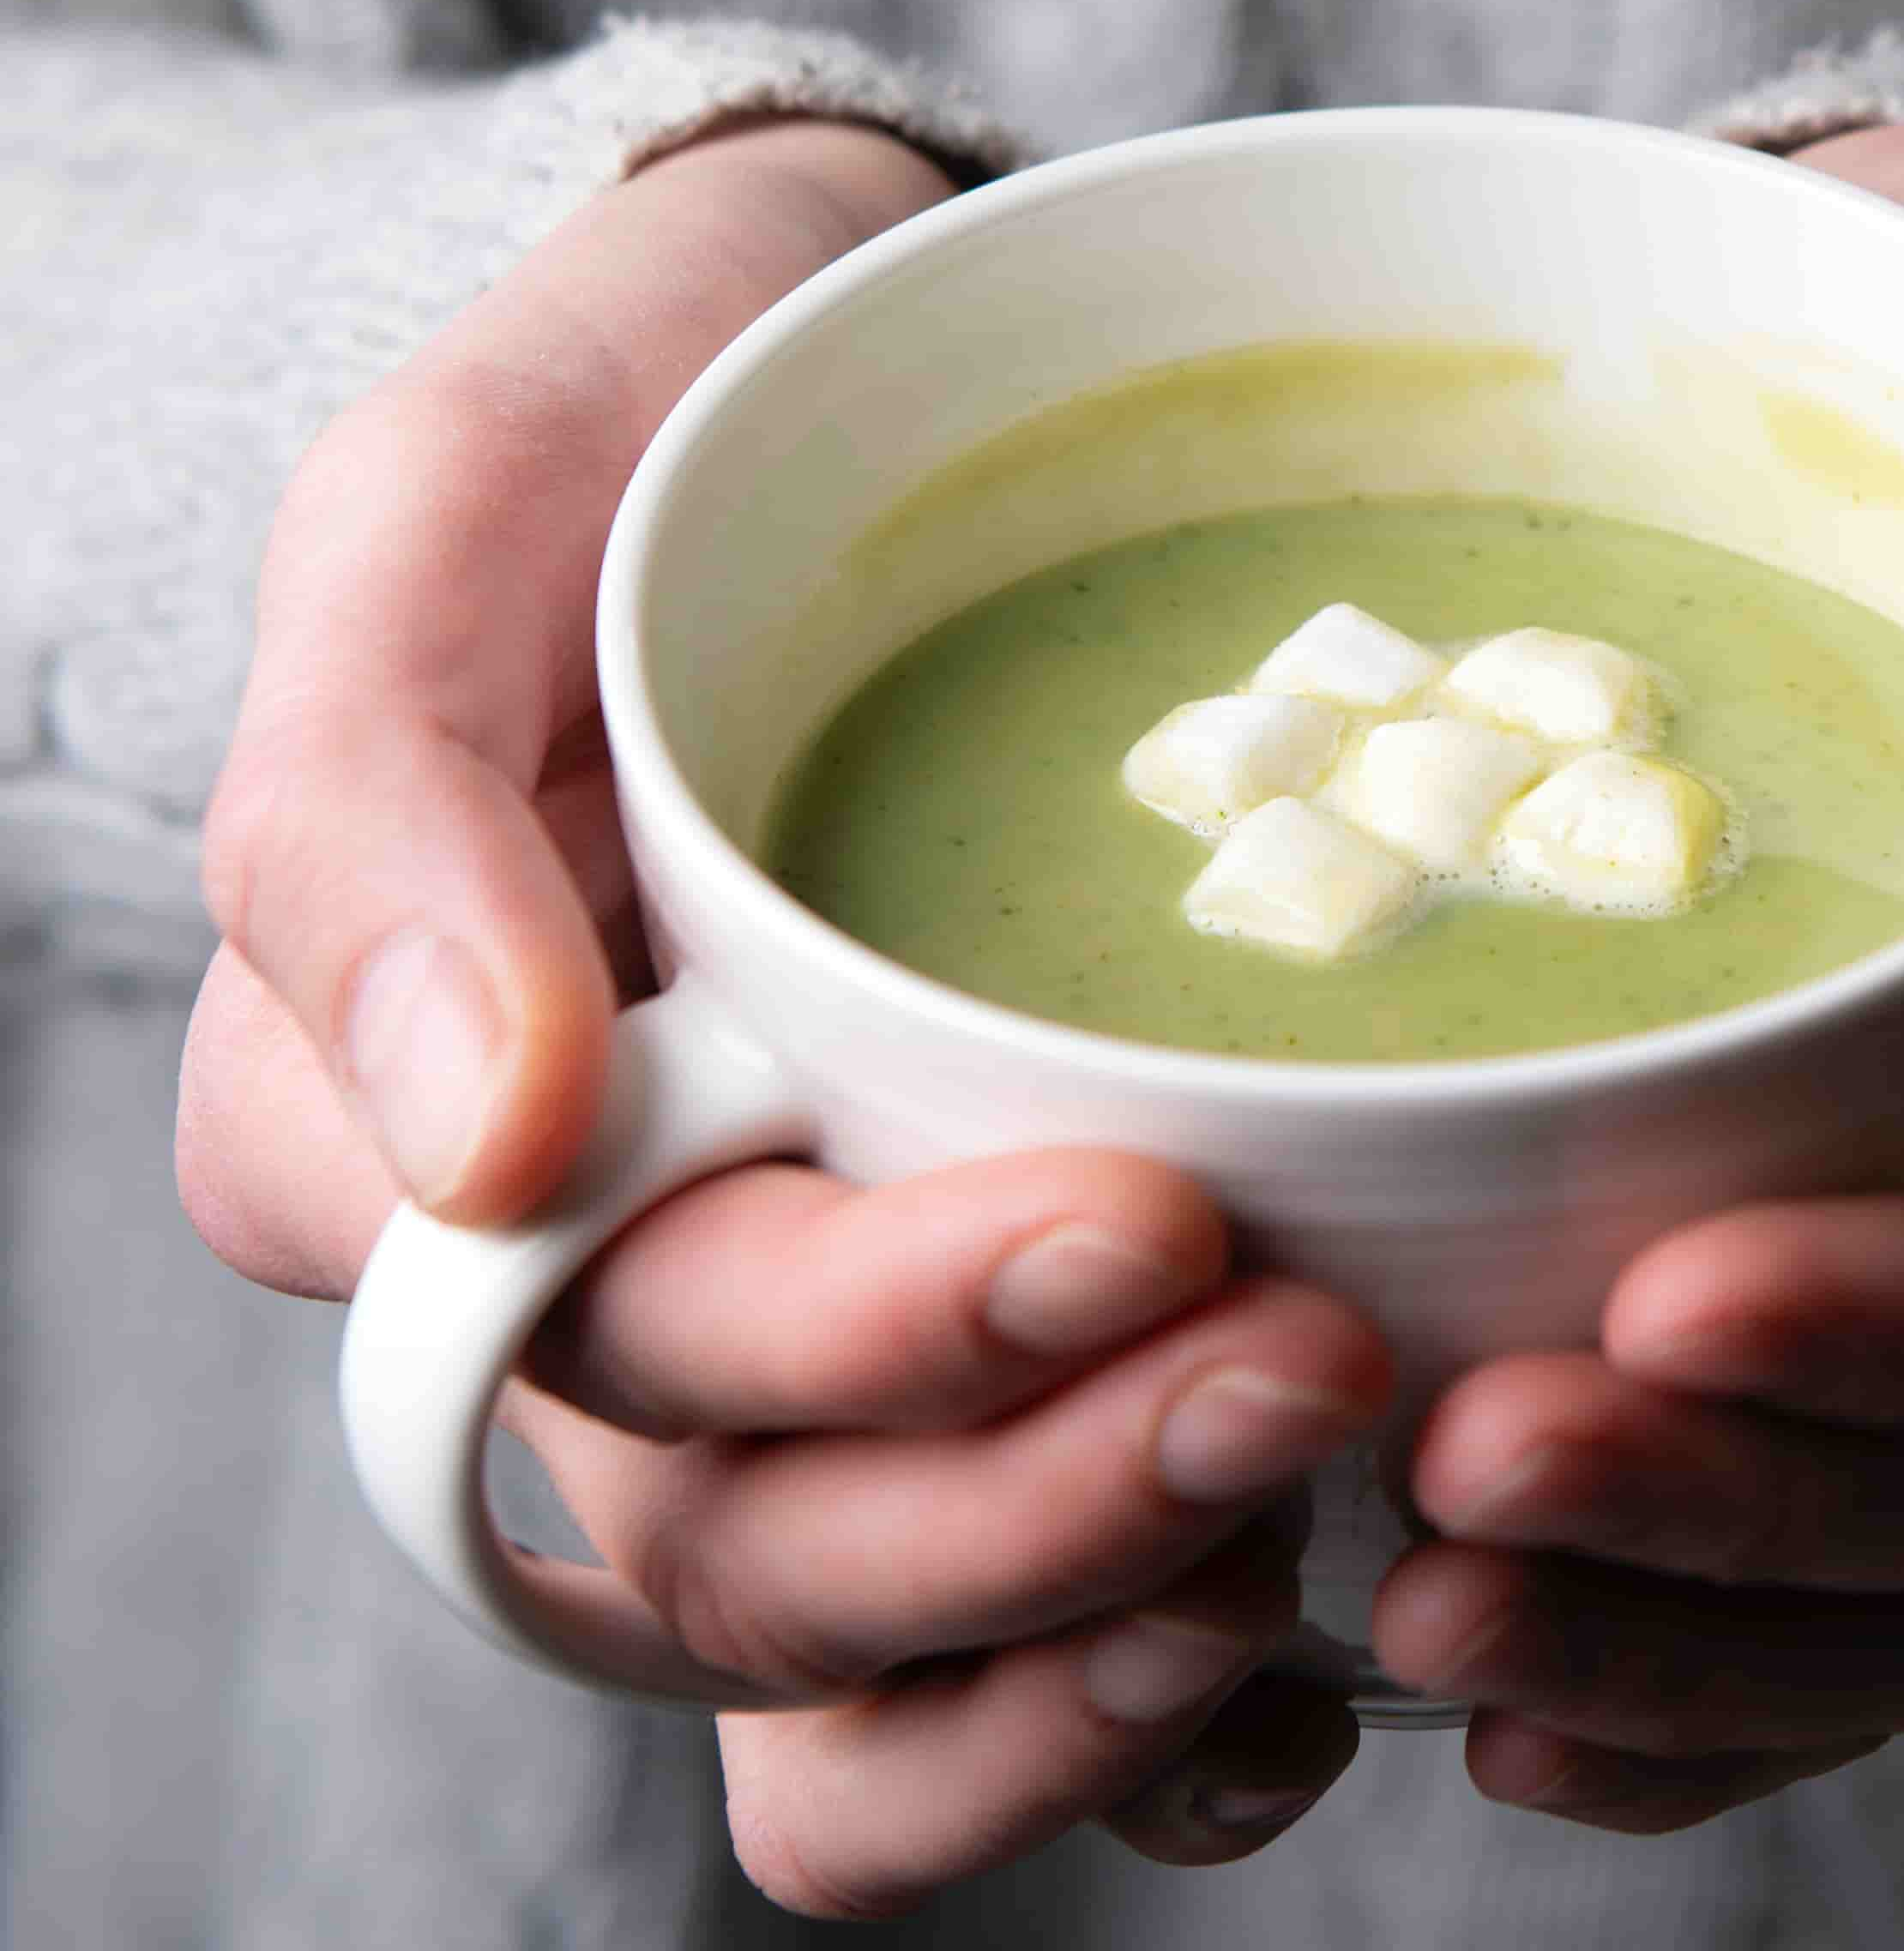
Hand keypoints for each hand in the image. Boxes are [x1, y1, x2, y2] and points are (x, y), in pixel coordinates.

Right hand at [175, 119, 1384, 1913]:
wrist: (853, 400)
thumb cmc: (632, 447)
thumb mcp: (448, 526)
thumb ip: (373, 817)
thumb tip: (482, 1147)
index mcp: (416, 1147)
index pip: (614, 1338)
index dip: (866, 1341)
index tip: (1143, 1216)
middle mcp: (601, 1306)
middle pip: (769, 1552)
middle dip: (1038, 1508)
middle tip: (1309, 1361)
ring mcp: (791, 1376)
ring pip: (876, 1667)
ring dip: (1092, 1651)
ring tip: (1312, 1529)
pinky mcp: (968, 1381)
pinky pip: (1007, 1664)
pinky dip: (1146, 1721)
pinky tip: (1301, 1666)